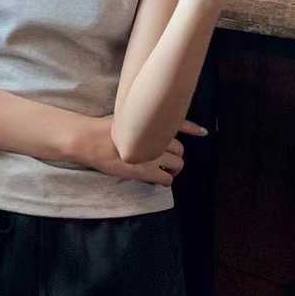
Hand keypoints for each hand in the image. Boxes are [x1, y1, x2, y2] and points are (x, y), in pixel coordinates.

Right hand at [77, 116, 205, 183]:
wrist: (91, 139)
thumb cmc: (105, 127)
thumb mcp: (127, 116)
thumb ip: (143, 120)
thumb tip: (155, 122)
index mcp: (152, 123)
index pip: (179, 124)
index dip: (193, 128)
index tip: (203, 132)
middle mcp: (156, 138)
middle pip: (180, 147)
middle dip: (175, 153)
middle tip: (164, 156)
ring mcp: (152, 155)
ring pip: (177, 164)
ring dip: (173, 167)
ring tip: (162, 168)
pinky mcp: (145, 171)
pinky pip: (167, 179)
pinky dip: (166, 179)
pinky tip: (160, 179)